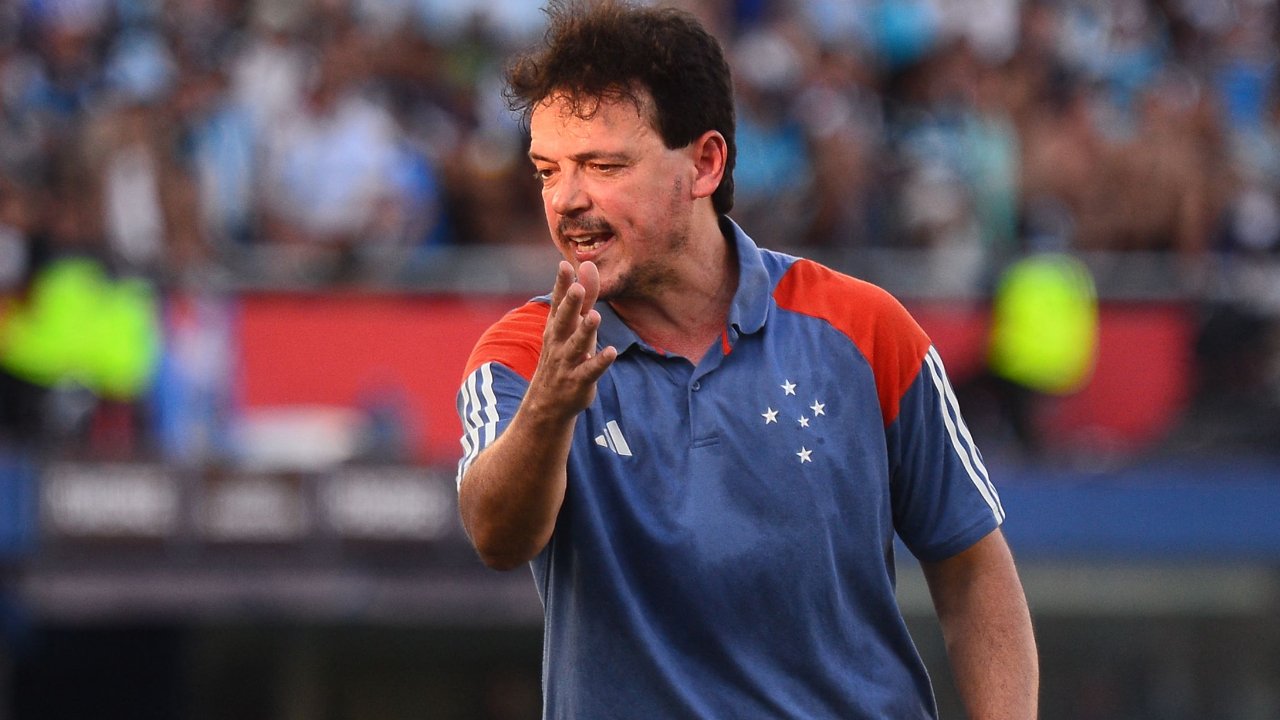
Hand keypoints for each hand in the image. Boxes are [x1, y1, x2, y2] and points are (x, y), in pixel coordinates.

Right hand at [526, 261, 617, 422]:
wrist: (546, 403)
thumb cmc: (563, 356)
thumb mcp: (572, 327)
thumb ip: (584, 297)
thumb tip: (589, 265)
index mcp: (556, 327)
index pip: (558, 302)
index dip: (561, 284)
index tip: (564, 265)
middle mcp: (559, 342)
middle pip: (564, 321)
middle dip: (570, 304)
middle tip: (577, 287)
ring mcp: (567, 363)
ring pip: (577, 345)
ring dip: (585, 331)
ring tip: (595, 316)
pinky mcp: (579, 382)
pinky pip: (590, 371)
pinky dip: (599, 362)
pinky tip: (610, 352)